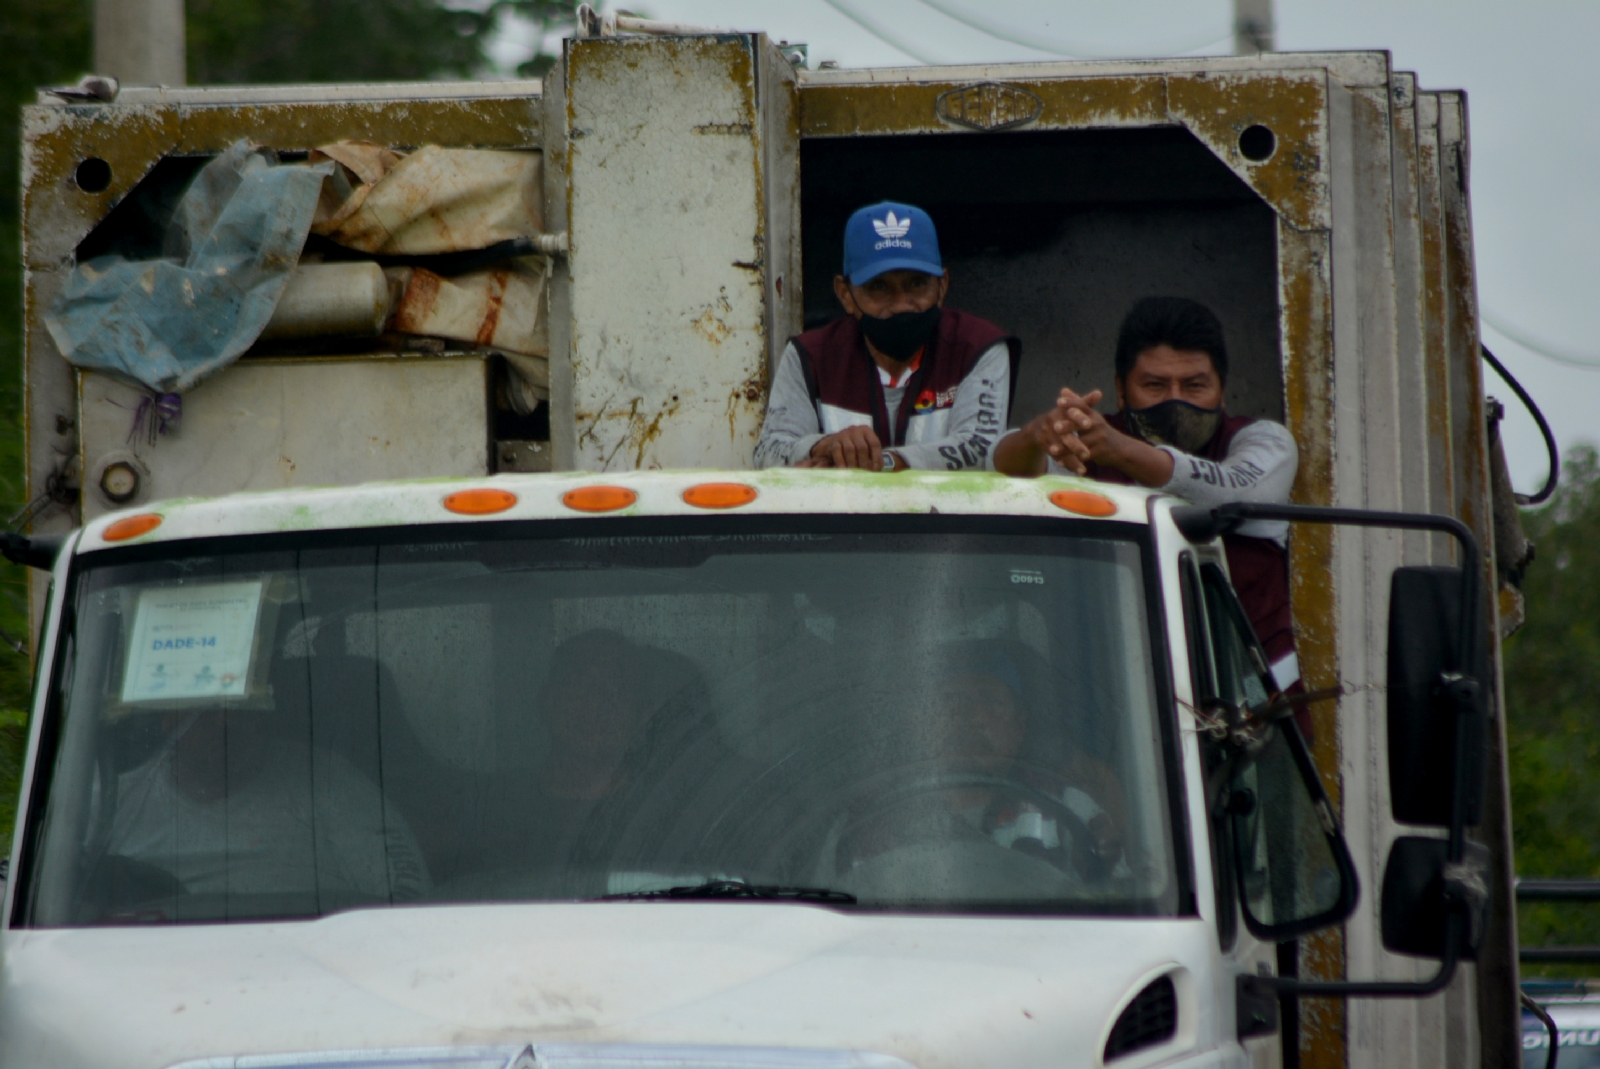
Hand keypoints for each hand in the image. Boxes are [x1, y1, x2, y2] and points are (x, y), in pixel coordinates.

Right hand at [808, 426, 883, 471]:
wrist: (834, 444)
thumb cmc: (855, 450)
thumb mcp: (866, 451)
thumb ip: (873, 458)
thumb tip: (878, 471)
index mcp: (867, 431)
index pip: (874, 443)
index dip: (876, 457)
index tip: (875, 470)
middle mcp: (856, 430)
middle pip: (862, 447)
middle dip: (863, 462)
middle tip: (864, 474)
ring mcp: (844, 434)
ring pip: (850, 449)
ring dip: (852, 463)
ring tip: (854, 474)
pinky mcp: (834, 441)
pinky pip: (837, 451)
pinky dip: (841, 462)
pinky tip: (844, 470)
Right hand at [1016, 389, 1102, 474]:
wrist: (1038, 428)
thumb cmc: (1061, 416)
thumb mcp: (1070, 408)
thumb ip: (1085, 402)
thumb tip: (1099, 393)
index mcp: (1060, 412)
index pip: (1071, 414)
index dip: (1079, 419)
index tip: (1089, 424)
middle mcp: (1051, 423)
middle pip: (1065, 436)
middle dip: (1075, 445)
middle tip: (1087, 453)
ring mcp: (1047, 437)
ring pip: (1061, 450)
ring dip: (1071, 460)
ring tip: (1084, 469)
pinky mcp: (1046, 448)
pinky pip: (1058, 458)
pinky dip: (1068, 465)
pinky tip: (1079, 471)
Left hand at [1055, 388, 1174, 486]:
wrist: (1120, 449)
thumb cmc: (1099, 430)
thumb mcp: (1091, 416)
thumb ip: (1076, 404)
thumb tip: (1063, 390)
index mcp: (1093, 415)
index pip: (1082, 406)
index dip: (1071, 403)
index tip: (1058, 401)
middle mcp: (1097, 424)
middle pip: (1081, 424)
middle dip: (1068, 426)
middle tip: (1055, 427)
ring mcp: (1099, 439)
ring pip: (1080, 443)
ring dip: (1065, 448)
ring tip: (1052, 450)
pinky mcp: (1099, 452)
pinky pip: (1082, 457)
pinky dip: (1070, 460)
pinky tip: (1060, 463)